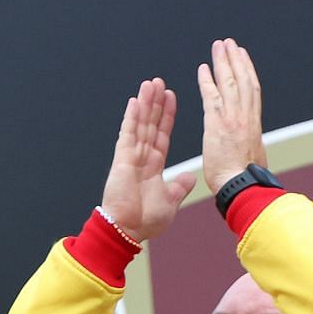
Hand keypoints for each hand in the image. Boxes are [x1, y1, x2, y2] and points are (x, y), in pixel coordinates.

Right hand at [99, 78, 196, 242]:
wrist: (129, 230)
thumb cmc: (145, 220)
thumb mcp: (171, 200)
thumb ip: (179, 186)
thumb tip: (190, 176)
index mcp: (154, 165)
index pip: (162, 134)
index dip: (167, 116)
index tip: (172, 98)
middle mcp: (142, 156)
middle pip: (150, 123)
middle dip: (156, 103)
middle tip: (159, 83)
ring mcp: (131, 156)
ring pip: (140, 124)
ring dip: (145, 103)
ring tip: (150, 84)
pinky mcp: (122, 159)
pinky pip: (128, 134)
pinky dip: (131, 118)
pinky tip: (135, 102)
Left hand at [199, 38, 267, 192]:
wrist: (242, 189)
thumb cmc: (244, 182)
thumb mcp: (251, 160)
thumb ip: (246, 149)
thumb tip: (247, 152)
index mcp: (253, 126)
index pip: (252, 92)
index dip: (248, 73)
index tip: (243, 58)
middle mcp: (246, 118)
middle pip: (243, 81)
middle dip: (237, 60)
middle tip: (230, 43)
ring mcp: (233, 119)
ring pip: (231, 83)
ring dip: (224, 62)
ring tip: (220, 45)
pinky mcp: (218, 124)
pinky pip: (212, 96)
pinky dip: (208, 81)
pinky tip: (203, 67)